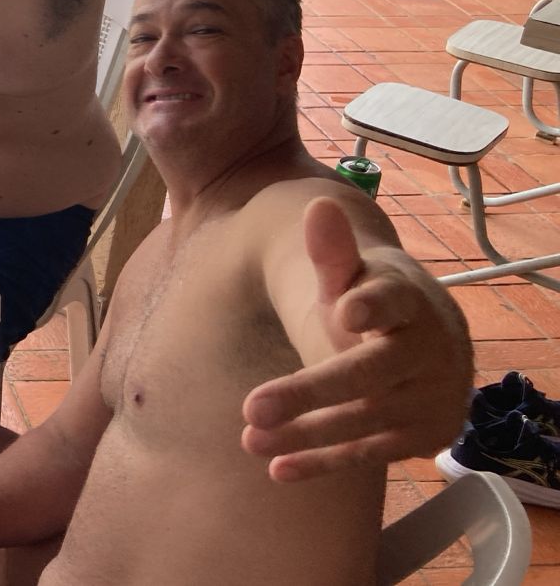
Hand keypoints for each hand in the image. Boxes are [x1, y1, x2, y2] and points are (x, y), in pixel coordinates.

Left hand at [240, 198, 472, 481]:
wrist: (426, 339)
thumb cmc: (376, 301)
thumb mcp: (352, 273)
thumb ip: (331, 250)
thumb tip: (318, 207)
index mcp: (411, 301)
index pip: (393, 299)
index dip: (372, 305)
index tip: (344, 311)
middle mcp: (428, 352)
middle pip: (367, 375)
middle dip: (310, 392)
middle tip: (252, 406)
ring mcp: (428, 398)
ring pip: (362, 421)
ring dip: (304, 433)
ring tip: (248, 437)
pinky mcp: (420, 436)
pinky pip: (368, 454)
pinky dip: (323, 462)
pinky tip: (278, 468)